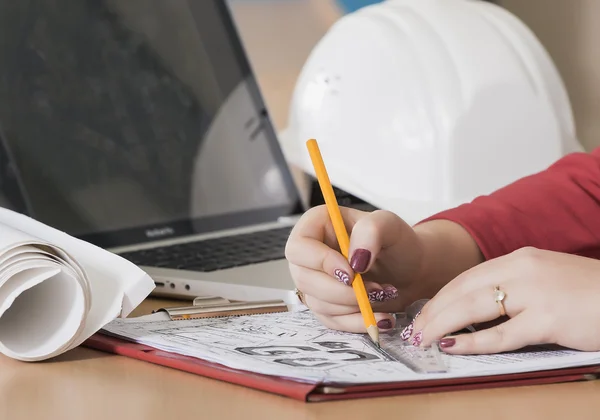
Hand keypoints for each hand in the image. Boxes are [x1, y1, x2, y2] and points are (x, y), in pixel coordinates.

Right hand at [285, 205, 426, 332]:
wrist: (411, 270)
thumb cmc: (397, 242)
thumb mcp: (389, 225)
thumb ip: (370, 231)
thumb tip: (354, 259)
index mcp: (317, 226)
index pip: (299, 247)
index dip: (320, 262)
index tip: (351, 273)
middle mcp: (310, 255)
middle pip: (304, 279)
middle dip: (341, 291)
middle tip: (374, 290)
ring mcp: (315, 282)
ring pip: (318, 304)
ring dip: (353, 306)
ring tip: (383, 295)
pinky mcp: (326, 305)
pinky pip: (332, 321)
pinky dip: (357, 322)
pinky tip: (380, 316)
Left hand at [404, 247, 599, 353]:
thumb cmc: (588, 293)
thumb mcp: (546, 277)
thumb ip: (514, 287)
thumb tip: (478, 308)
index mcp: (520, 259)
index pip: (467, 277)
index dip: (441, 297)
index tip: (424, 313)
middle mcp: (522, 270)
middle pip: (463, 290)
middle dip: (433, 311)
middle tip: (414, 330)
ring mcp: (535, 293)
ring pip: (473, 308)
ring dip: (442, 324)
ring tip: (423, 339)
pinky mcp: (548, 319)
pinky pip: (501, 334)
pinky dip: (472, 342)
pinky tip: (453, 347)